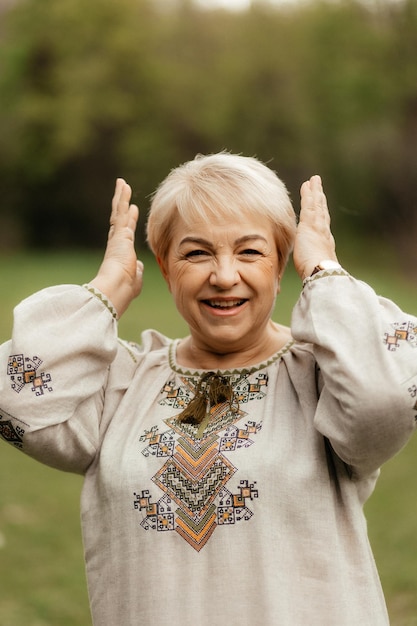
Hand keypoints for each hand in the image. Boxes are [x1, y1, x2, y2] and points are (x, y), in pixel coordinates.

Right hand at [90, 179, 142, 316]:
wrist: (116, 289)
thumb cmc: (125, 290)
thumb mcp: (135, 279)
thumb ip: (137, 271)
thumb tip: (139, 267)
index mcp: (121, 254)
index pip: (124, 234)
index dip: (127, 222)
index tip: (131, 212)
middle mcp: (117, 243)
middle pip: (119, 220)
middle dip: (121, 206)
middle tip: (123, 193)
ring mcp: (117, 236)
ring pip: (118, 212)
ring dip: (121, 197)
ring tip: (123, 184)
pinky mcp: (119, 232)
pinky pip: (120, 210)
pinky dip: (122, 197)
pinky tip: (124, 186)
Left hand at [293, 175, 337, 279]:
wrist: (321, 273)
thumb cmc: (316, 276)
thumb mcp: (313, 271)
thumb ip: (310, 269)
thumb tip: (308, 277)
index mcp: (324, 244)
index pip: (322, 226)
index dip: (320, 216)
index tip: (320, 208)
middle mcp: (324, 233)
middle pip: (321, 212)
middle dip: (320, 199)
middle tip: (318, 188)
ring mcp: (318, 227)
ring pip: (317, 205)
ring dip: (315, 192)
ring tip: (314, 180)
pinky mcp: (311, 224)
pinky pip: (310, 204)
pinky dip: (309, 193)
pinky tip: (308, 184)